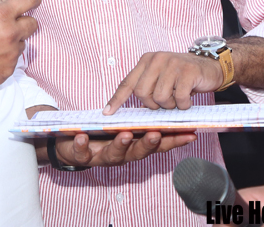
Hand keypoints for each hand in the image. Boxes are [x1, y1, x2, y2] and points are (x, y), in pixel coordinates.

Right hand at [0, 0, 39, 94]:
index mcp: (2, 15)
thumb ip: (1, 2)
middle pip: (33, 24)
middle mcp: (11, 34)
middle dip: (24, 22)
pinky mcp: (9, 70)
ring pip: (22, 43)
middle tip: (9, 25)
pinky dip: (6, 57)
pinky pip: (14, 60)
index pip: (30, 0)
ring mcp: (11, 54)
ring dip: (13, 41)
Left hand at [53, 130, 196, 167]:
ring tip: (124, 134)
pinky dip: (82, 146)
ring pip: (114, 154)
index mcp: (134, 146)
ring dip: (120, 144)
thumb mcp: (128, 124)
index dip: (173, 140)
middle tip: (156, 133)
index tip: (190, 133)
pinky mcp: (82, 156)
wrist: (74, 138)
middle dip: (148, 143)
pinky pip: (82, 153)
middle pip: (139, 152)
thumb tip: (169, 105)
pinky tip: (82, 137)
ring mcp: (103, 157)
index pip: (158, 144)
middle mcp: (122, 155)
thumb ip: (145, 119)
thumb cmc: (104, 130)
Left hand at [103, 51, 223, 113]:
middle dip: (152, 105)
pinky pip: (178, 98)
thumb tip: (129, 108)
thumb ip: (146, 86)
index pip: (127, 83)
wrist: (210, 67)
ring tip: (177, 99)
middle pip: (142, 94)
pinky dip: (183, 105)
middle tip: (166, 102)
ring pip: (159, 98)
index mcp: (146, 60)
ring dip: (169, 105)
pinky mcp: (187, 72)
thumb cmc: (182, 76)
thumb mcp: (161, 76)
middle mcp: (157, 59)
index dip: (117, 100)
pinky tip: (188, 99)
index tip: (107, 113)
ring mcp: (172, 64)